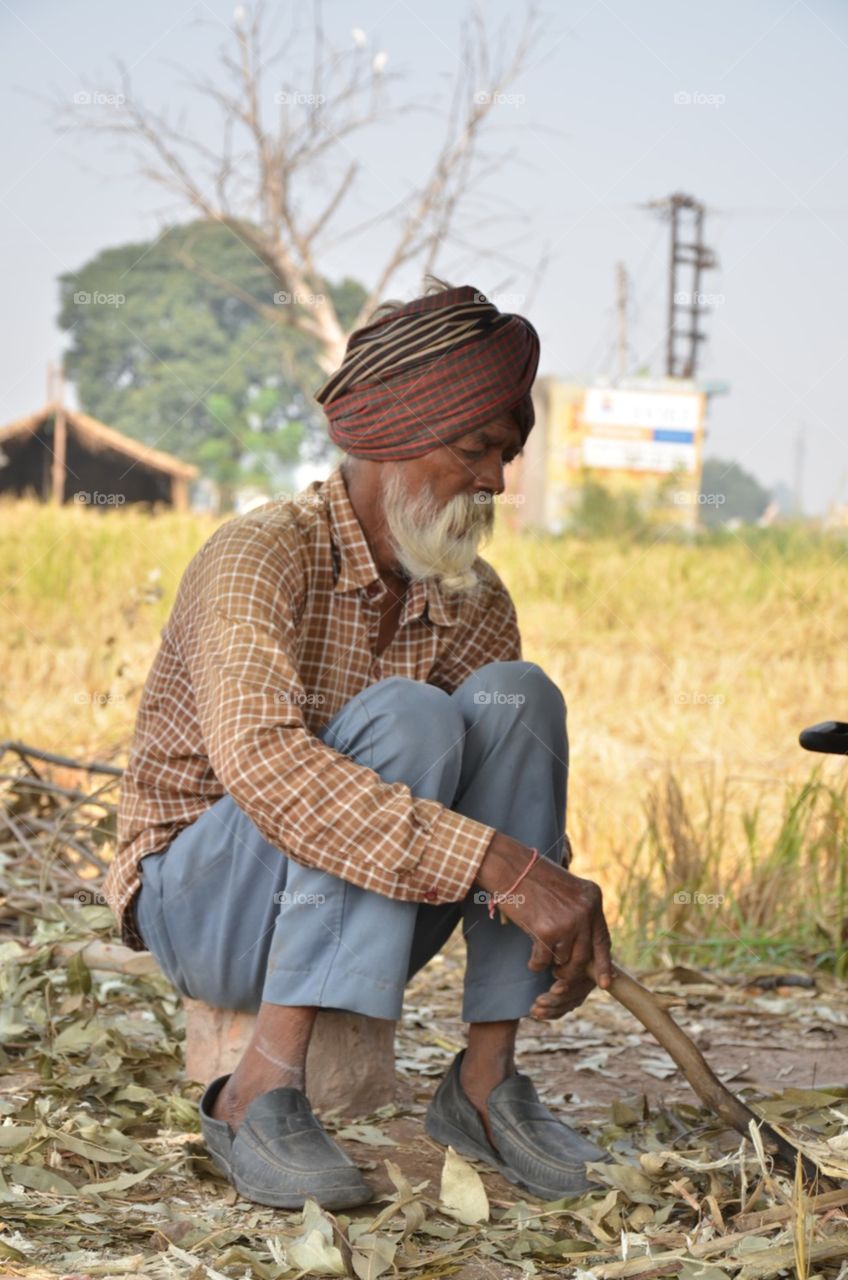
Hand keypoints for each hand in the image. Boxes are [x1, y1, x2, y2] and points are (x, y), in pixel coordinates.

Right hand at [476, 833, 612, 1018]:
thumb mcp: (566, 891)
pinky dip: (536, 963)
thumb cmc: (532, 878)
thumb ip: (580, 914)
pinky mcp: (546, 931)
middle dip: (572, 971)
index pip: (603, 939)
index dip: (603, 964)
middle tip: (559, 975)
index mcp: (592, 899)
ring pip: (564, 960)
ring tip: (541, 953)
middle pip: (585, 956)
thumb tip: (585, 950)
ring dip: (552, 963)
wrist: (509, 867)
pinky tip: (531, 957)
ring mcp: (567, 922)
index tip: (604, 983)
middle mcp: (585, 911)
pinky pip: (543, 960)